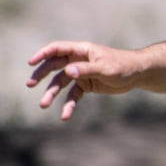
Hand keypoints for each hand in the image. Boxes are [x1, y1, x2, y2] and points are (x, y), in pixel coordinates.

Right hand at [26, 41, 143, 120]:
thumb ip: (86, 70)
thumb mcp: (104, 68)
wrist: (136, 74)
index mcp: (81, 51)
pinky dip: (68, 105)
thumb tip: (68, 71)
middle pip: (54, 66)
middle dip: (41, 75)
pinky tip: (65, 116)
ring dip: (52, 93)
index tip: (31, 63)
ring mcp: (80, 73)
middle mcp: (77, 61)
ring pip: (61, 83)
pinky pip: (73, 95)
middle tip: (30, 84)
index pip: (57, 49)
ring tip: (43, 105)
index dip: (43, 54)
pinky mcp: (85, 85)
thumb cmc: (122, 66)